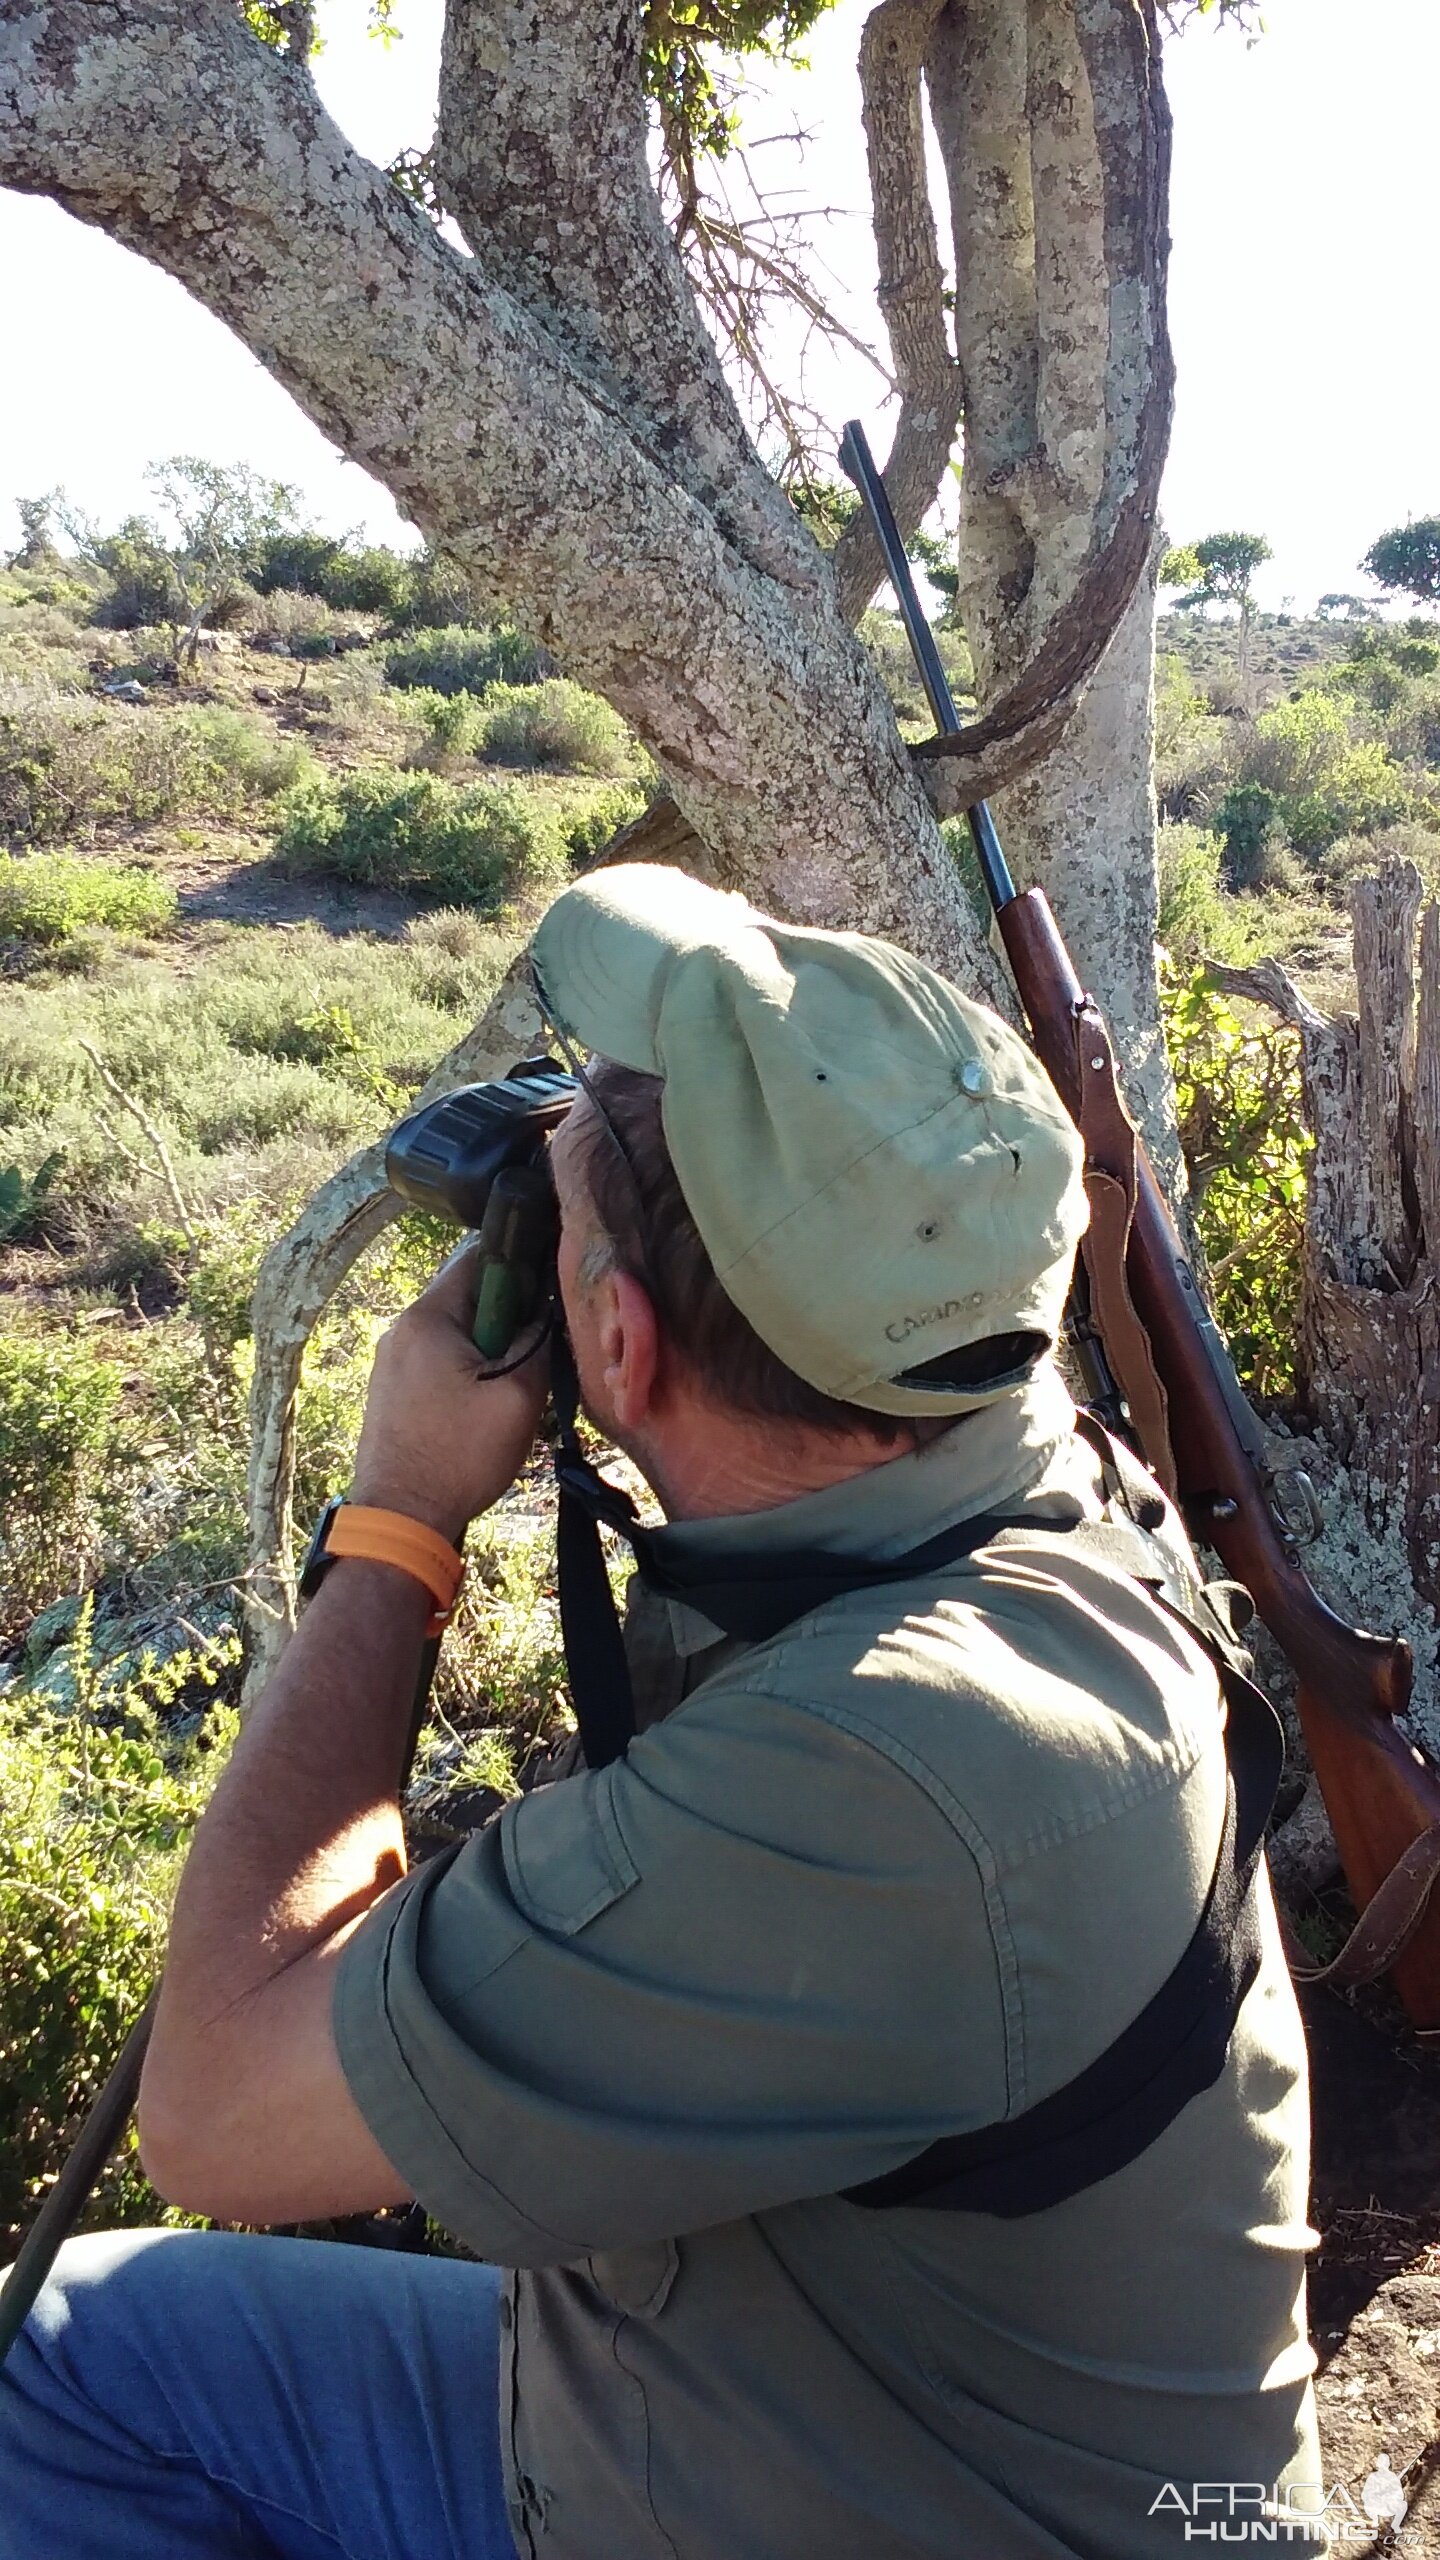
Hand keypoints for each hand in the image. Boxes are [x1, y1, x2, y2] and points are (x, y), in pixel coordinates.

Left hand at [350, 1241, 549, 1544]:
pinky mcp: (392, 1391)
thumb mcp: (518, 1397)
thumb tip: (547, 1313)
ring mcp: (391, 1361)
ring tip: (517, 1387)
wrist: (401, 1518)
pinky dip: (469, 1372)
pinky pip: (439, 1362)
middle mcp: (401, 1330)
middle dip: (510, 1317)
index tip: (555, 1290)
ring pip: (456, 1334)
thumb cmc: (459, 1456)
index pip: (480, 1258)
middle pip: (468, 1298)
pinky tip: (487, 1407)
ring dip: (491, 1350)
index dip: (524, 1266)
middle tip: (542, 1349)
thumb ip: (538, 1343)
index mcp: (426, 1318)